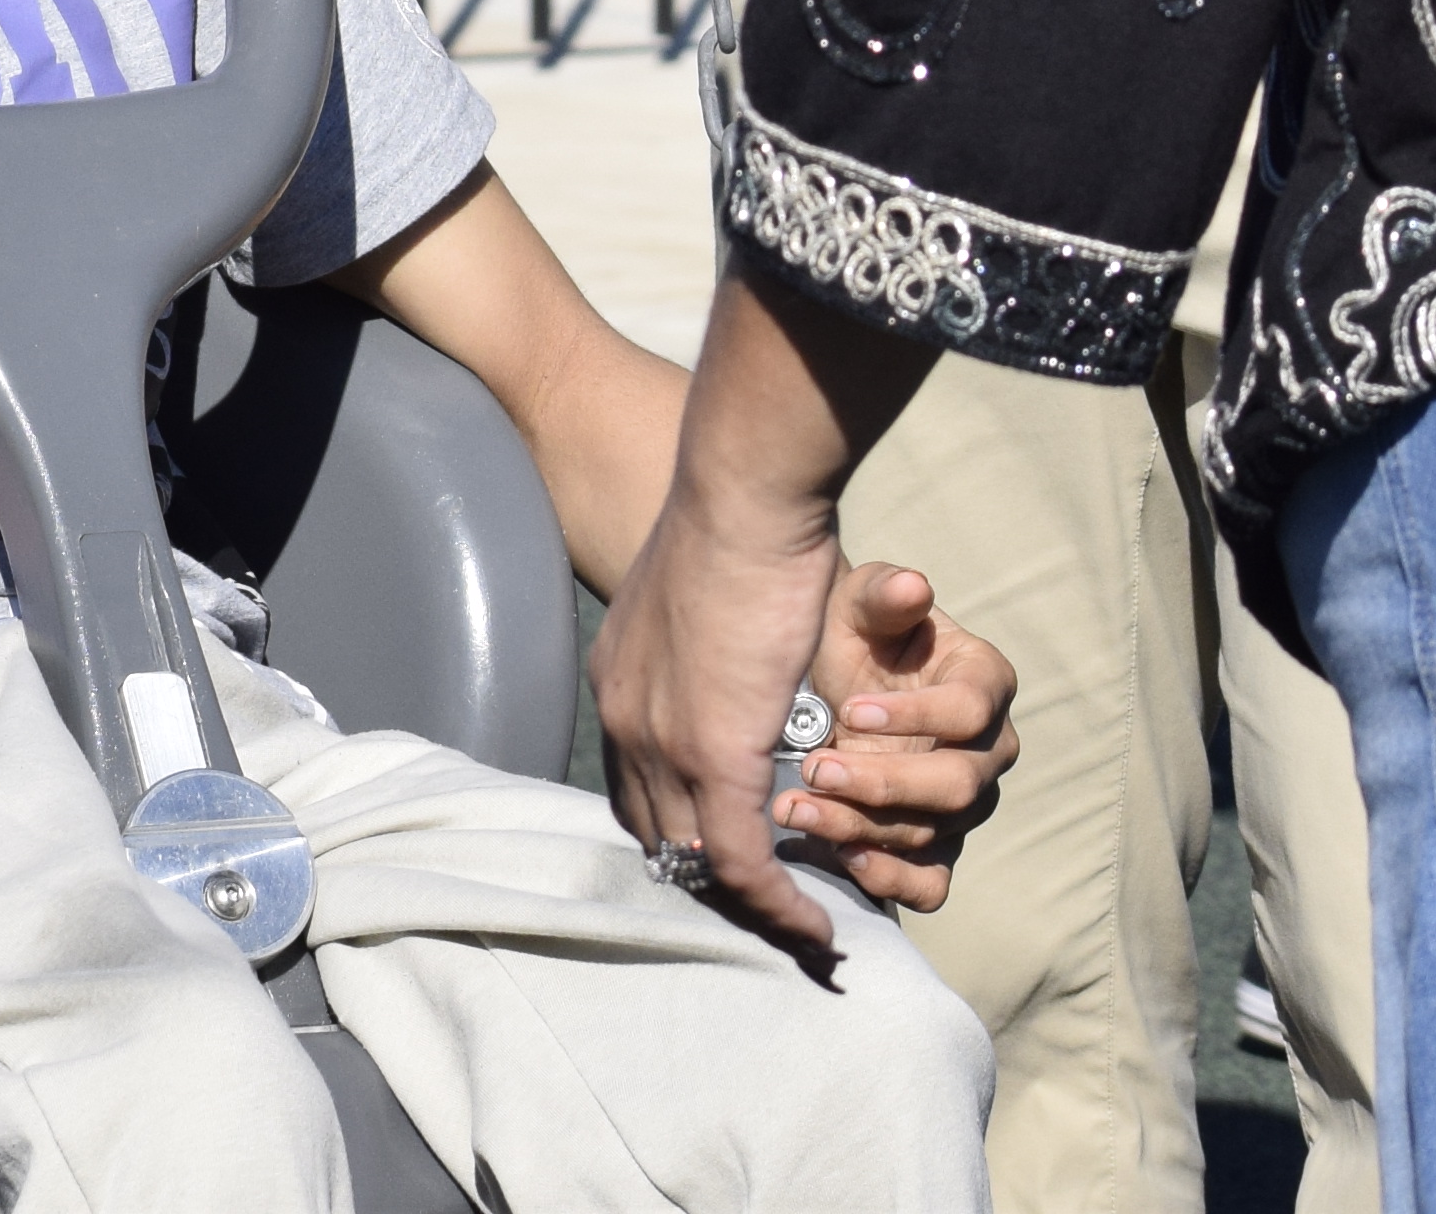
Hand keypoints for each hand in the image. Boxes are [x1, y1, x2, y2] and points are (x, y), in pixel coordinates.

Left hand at [592, 460, 863, 964]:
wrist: (744, 499)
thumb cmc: (743, 532)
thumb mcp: (708, 607)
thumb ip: (712, 658)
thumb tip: (742, 679)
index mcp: (619, 689)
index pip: (635, 794)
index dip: (682, 837)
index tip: (731, 864)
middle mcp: (624, 724)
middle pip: (660, 839)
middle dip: (714, 887)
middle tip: (773, 916)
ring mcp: (664, 745)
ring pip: (701, 864)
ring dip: (753, 910)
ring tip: (801, 936)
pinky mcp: (714, 755)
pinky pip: (743, 863)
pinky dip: (781, 907)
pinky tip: (816, 929)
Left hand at [763, 562, 1013, 909]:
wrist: (831, 678)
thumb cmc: (855, 631)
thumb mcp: (859, 600)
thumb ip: (884, 594)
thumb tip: (913, 585)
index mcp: (985, 681)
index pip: (969, 710)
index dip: (915, 717)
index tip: (850, 710)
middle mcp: (990, 748)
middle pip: (955, 786)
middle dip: (881, 783)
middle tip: (815, 768)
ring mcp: (966, 804)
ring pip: (932, 833)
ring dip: (861, 827)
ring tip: (797, 809)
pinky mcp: (937, 845)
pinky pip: (931, 883)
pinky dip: (892, 879)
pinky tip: (842, 857)